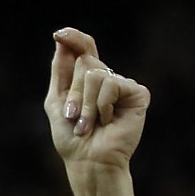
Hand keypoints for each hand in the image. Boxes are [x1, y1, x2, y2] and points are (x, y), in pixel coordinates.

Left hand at [45, 28, 148, 171]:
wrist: (88, 161)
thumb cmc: (71, 138)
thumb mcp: (56, 102)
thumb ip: (60, 71)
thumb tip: (62, 39)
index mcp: (88, 80)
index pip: (84, 49)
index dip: (74, 38)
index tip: (59, 34)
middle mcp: (107, 78)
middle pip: (84, 62)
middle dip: (73, 93)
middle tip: (73, 118)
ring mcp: (123, 85)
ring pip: (96, 73)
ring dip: (85, 104)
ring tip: (88, 124)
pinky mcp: (138, 93)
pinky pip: (111, 84)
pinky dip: (102, 105)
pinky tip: (107, 121)